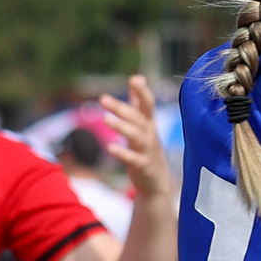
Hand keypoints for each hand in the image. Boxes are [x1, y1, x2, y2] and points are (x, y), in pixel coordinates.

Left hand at [100, 76, 172, 198]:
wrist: (157, 183)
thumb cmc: (147, 150)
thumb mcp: (145, 126)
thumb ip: (138, 103)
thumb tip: (137, 77)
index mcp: (149, 124)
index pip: (148, 105)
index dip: (143, 92)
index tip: (135, 79)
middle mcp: (150, 135)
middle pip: (138, 119)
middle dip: (122, 108)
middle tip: (103, 98)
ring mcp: (148, 151)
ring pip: (137, 136)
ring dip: (122, 127)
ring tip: (105, 119)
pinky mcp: (143, 166)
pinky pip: (133, 158)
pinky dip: (123, 152)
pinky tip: (110, 147)